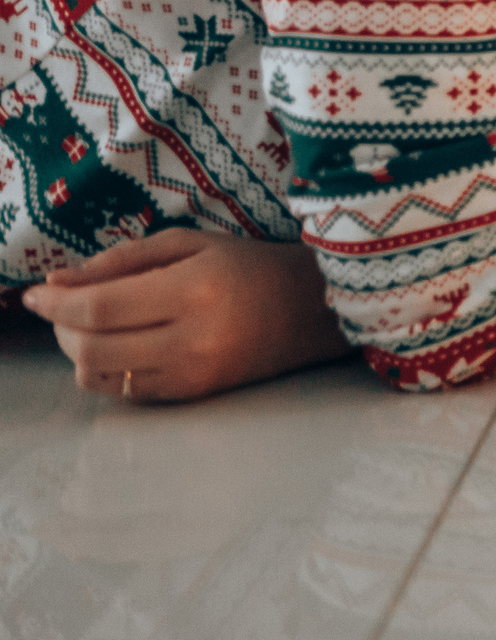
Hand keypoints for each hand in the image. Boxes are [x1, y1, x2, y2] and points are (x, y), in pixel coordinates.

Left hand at [20, 229, 350, 403]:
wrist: (316, 309)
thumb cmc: (252, 266)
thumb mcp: (192, 243)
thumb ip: (121, 260)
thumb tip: (57, 281)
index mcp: (194, 290)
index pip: (99, 307)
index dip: (55, 303)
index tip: (35, 293)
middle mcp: (192, 339)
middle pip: (91, 347)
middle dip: (59, 328)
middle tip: (60, 307)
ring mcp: (193, 374)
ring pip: (100, 376)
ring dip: (78, 351)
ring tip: (89, 327)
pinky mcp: (194, 395)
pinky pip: (126, 392)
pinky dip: (108, 369)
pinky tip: (120, 346)